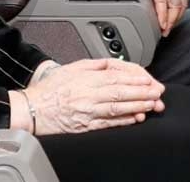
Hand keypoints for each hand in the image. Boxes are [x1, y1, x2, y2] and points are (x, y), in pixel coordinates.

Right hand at [18, 58, 165, 134]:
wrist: (32, 110)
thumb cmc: (50, 89)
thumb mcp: (72, 67)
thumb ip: (94, 65)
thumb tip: (113, 63)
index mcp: (86, 79)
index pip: (117, 77)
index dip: (136, 79)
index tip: (149, 80)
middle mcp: (89, 95)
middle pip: (121, 93)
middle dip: (142, 93)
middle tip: (158, 92)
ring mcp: (88, 111)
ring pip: (117, 108)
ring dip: (137, 106)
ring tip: (152, 105)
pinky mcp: (85, 126)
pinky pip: (108, 123)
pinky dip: (123, 121)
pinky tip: (136, 118)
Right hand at [121, 0, 187, 34]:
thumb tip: (160, 3)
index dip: (177, 14)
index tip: (171, 23)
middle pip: (180, 4)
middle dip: (174, 20)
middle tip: (167, 30)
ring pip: (174, 5)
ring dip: (169, 20)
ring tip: (163, 30)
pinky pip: (162, 3)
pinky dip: (162, 15)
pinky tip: (159, 22)